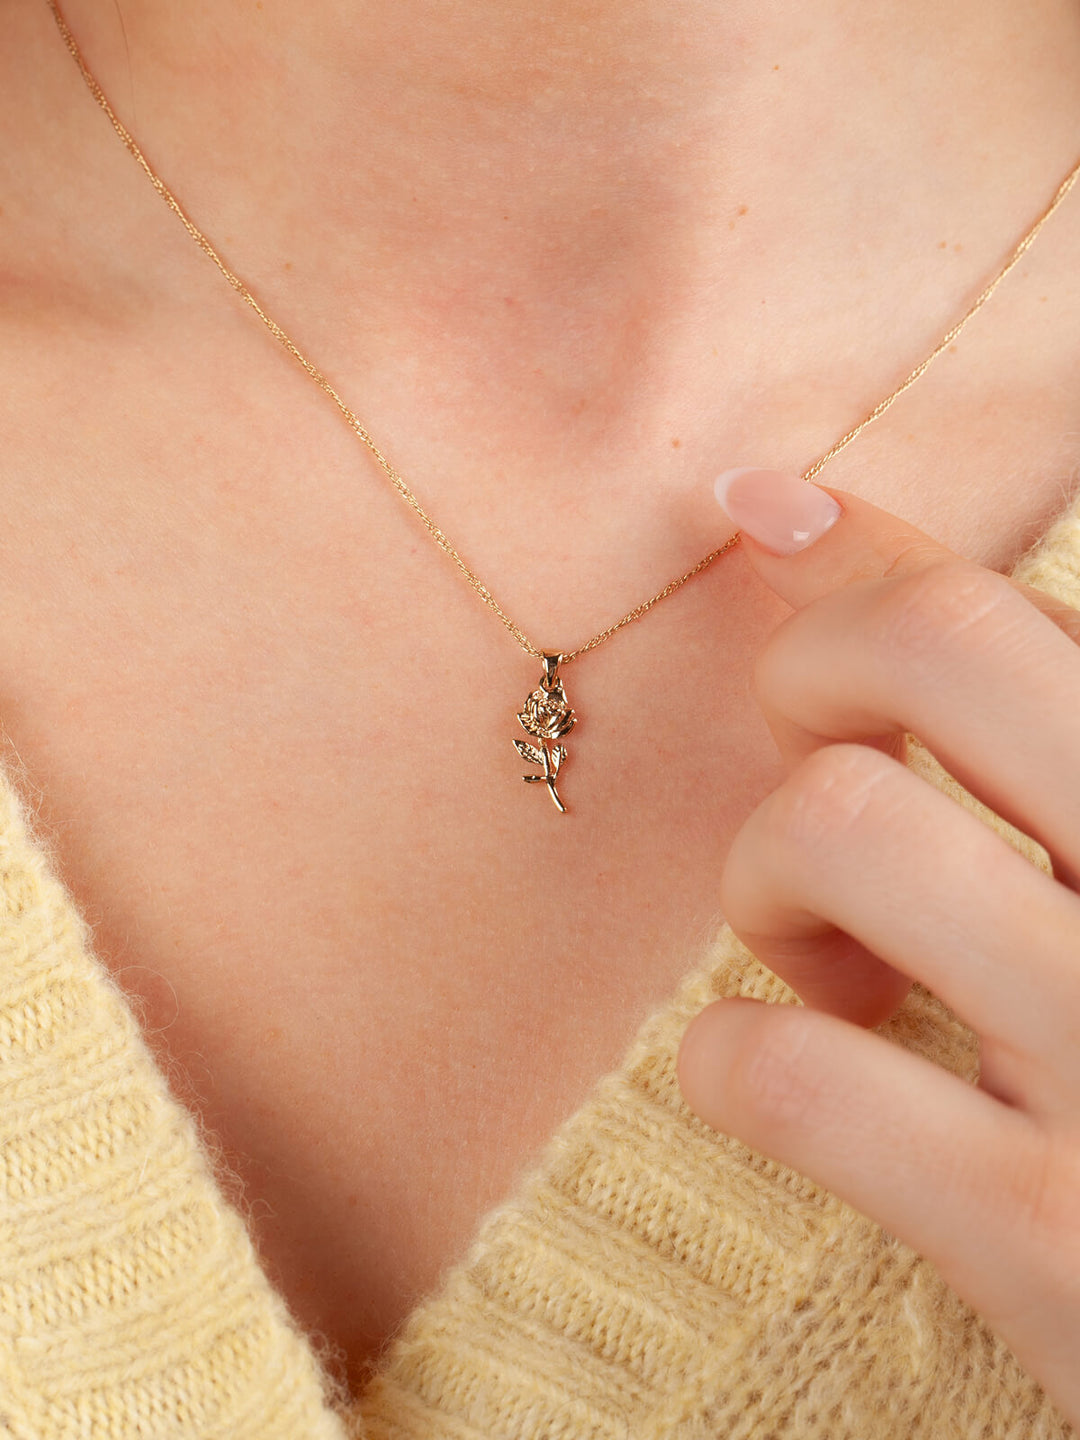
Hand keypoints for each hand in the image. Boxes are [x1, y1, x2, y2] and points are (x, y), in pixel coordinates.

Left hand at [676, 468, 1079, 1427]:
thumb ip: (1017, 713)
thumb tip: (781, 509)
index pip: (1005, 608)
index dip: (863, 551)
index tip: (765, 513)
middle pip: (932, 647)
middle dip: (812, 674)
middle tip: (818, 761)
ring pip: (838, 826)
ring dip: (770, 880)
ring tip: (826, 959)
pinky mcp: (1056, 1243)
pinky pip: (790, 1074)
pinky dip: (733, 1063)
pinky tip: (775, 1083)